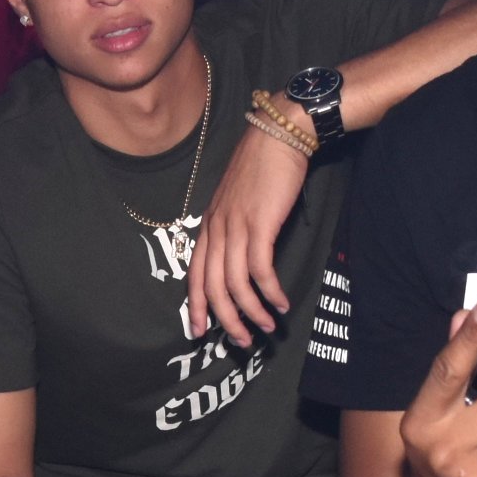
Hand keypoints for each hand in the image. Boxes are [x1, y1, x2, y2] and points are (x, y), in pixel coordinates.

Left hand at [188, 110, 311, 345]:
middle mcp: (217, 229)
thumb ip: (235, 227)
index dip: (197, 306)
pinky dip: (270, 292)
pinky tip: (281, 303)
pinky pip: (260, 270)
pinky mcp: (260, 225)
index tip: (199, 331)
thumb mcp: (239, 200)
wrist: (278, 134)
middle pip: (212, 286)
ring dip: (252, 311)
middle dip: (226, 319)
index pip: (194, 274)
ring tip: (268, 327)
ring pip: (235, 284)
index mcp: (209, 225)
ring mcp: (236, 227)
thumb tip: (243, 257)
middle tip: (241, 341)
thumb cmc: (263, 167)